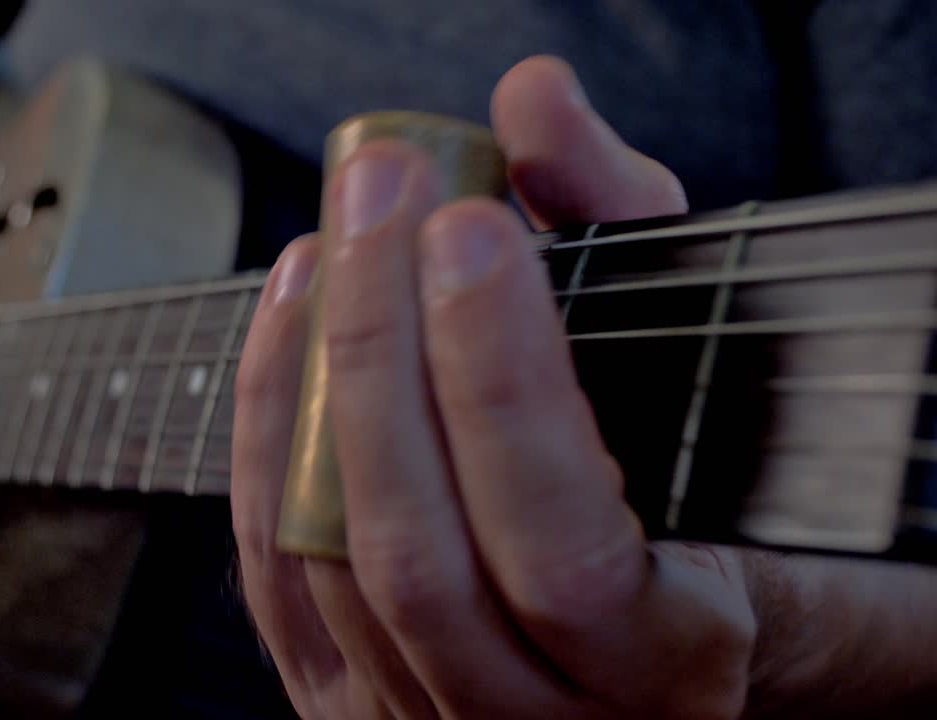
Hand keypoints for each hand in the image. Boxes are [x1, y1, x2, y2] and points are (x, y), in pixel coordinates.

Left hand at [232, 56, 936, 718]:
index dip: (502, 384)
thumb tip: (532, 99)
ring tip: (332, 240)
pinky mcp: (343, 702)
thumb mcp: (697, 356)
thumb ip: (624, 223)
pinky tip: (287, 319)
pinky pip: (270, 572)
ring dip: (310, 379)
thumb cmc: (702, 487)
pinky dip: (260, 434)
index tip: (468, 227)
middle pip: (415, 551)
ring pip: (325, 560)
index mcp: (668, 660)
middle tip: (376, 195)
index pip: (562, 547)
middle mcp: (541, 719)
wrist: (657, 622)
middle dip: (381, 350)